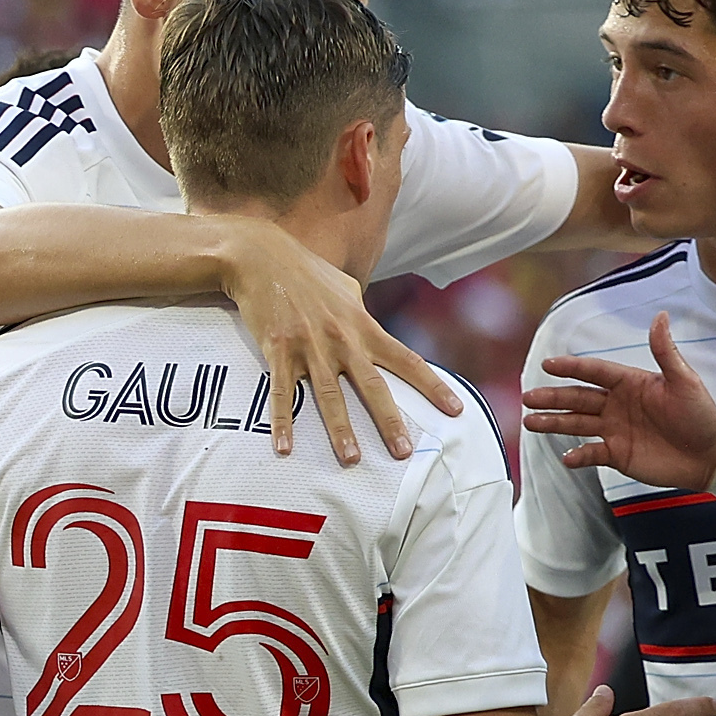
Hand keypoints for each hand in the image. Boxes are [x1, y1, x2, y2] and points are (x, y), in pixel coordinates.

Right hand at [215, 220, 456, 463]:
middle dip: (389, 421)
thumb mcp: (345, 288)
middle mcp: (342, 339)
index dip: (432, 386)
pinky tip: (284, 448)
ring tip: (351, 459)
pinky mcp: (277, 350)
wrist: (261, 256)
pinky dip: (283, 422)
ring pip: (329, 396)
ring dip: (340, 430)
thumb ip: (361, 314)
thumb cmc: (305, 271)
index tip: (454, 411)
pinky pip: (282, 393)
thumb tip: (370, 330)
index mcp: (363, 325)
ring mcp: (309, 346)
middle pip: (372, 386)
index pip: (407, 359)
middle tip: (404, 453)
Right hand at [522, 312, 715, 490]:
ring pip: (576, 424)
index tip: (549, 365)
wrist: (710, 456)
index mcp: (631, 384)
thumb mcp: (685, 381)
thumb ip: (665, 351)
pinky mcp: (616, 454)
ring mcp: (614, 430)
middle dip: (553, 398)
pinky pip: (590, 453)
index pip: (595, 372)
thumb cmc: (701, 415)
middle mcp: (617, 405)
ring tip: (531, 422)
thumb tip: (660, 316)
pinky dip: (577, 455)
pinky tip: (567, 457)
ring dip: (553, 423)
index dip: (572, 368)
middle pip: (578, 398)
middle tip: (529, 397)